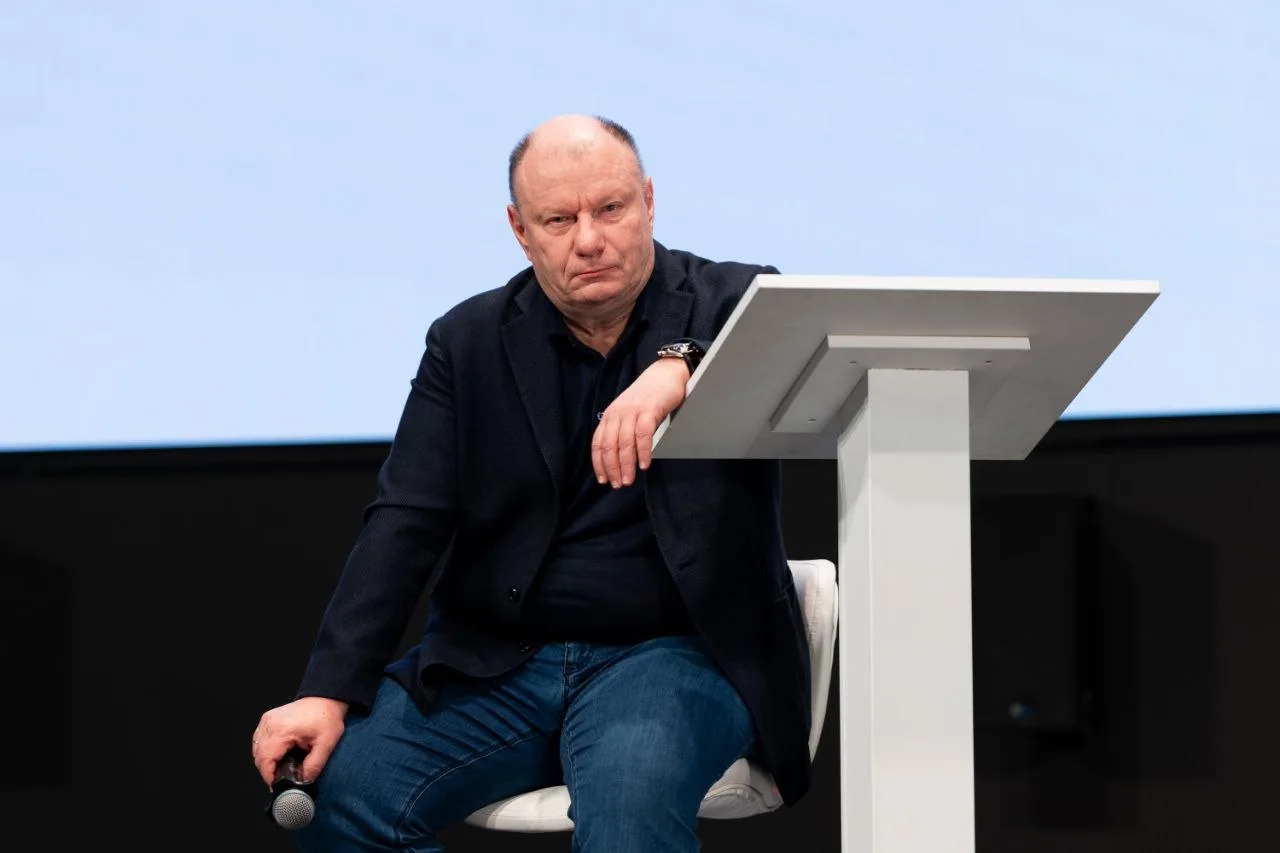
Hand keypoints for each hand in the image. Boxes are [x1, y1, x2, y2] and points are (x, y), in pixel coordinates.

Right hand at [251, 696, 348, 786]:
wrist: (326, 698)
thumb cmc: (327, 716)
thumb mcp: (327, 743)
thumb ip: (314, 765)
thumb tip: (303, 781)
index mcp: (283, 730)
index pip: (265, 759)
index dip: (269, 776)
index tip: (277, 785)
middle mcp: (271, 723)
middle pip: (258, 756)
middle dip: (268, 770)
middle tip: (282, 777)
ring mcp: (267, 720)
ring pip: (256, 749)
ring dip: (266, 761)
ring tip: (281, 767)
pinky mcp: (268, 719)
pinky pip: (259, 740)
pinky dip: (265, 750)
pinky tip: (278, 755)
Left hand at [592, 357, 688, 487]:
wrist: (666, 373)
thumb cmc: (649, 396)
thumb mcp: (629, 412)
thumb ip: (622, 430)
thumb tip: (618, 457)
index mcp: (610, 414)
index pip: (598, 443)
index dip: (599, 463)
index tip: (603, 480)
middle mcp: (618, 413)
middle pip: (610, 446)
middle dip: (612, 468)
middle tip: (617, 485)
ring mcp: (633, 411)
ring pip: (625, 443)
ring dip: (626, 465)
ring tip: (629, 480)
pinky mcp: (649, 410)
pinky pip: (643, 435)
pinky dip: (642, 452)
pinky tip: (644, 465)